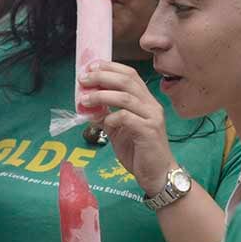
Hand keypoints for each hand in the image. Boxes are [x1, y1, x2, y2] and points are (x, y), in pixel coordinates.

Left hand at [77, 61, 175, 194]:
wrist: (156, 175)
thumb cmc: (139, 151)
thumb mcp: (118, 131)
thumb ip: (107, 117)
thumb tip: (88, 108)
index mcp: (145, 101)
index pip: (130, 75)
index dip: (110, 68)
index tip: (91, 66)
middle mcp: (151, 105)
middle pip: (127, 81)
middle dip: (102, 77)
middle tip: (84, 79)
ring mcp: (152, 117)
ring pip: (126, 97)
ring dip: (102, 95)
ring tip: (85, 99)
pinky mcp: (149, 131)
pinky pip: (127, 117)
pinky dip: (111, 117)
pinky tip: (102, 122)